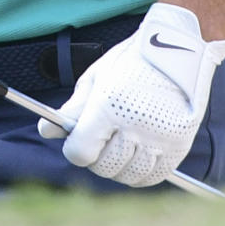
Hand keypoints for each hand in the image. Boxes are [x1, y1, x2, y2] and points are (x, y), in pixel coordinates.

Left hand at [37, 3, 224, 186]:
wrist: (178, 49)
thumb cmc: (130, 62)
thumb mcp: (96, 78)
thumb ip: (73, 109)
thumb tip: (45, 131)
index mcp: (108, 106)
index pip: (80, 152)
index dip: (74, 149)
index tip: (77, 141)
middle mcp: (134, 126)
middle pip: (103, 167)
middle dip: (96, 157)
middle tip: (101, 140)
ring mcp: (159, 138)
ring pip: (128, 176)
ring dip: (119, 167)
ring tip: (121, 146)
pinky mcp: (179, 145)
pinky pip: (153, 176)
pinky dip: (142, 172)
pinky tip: (138, 156)